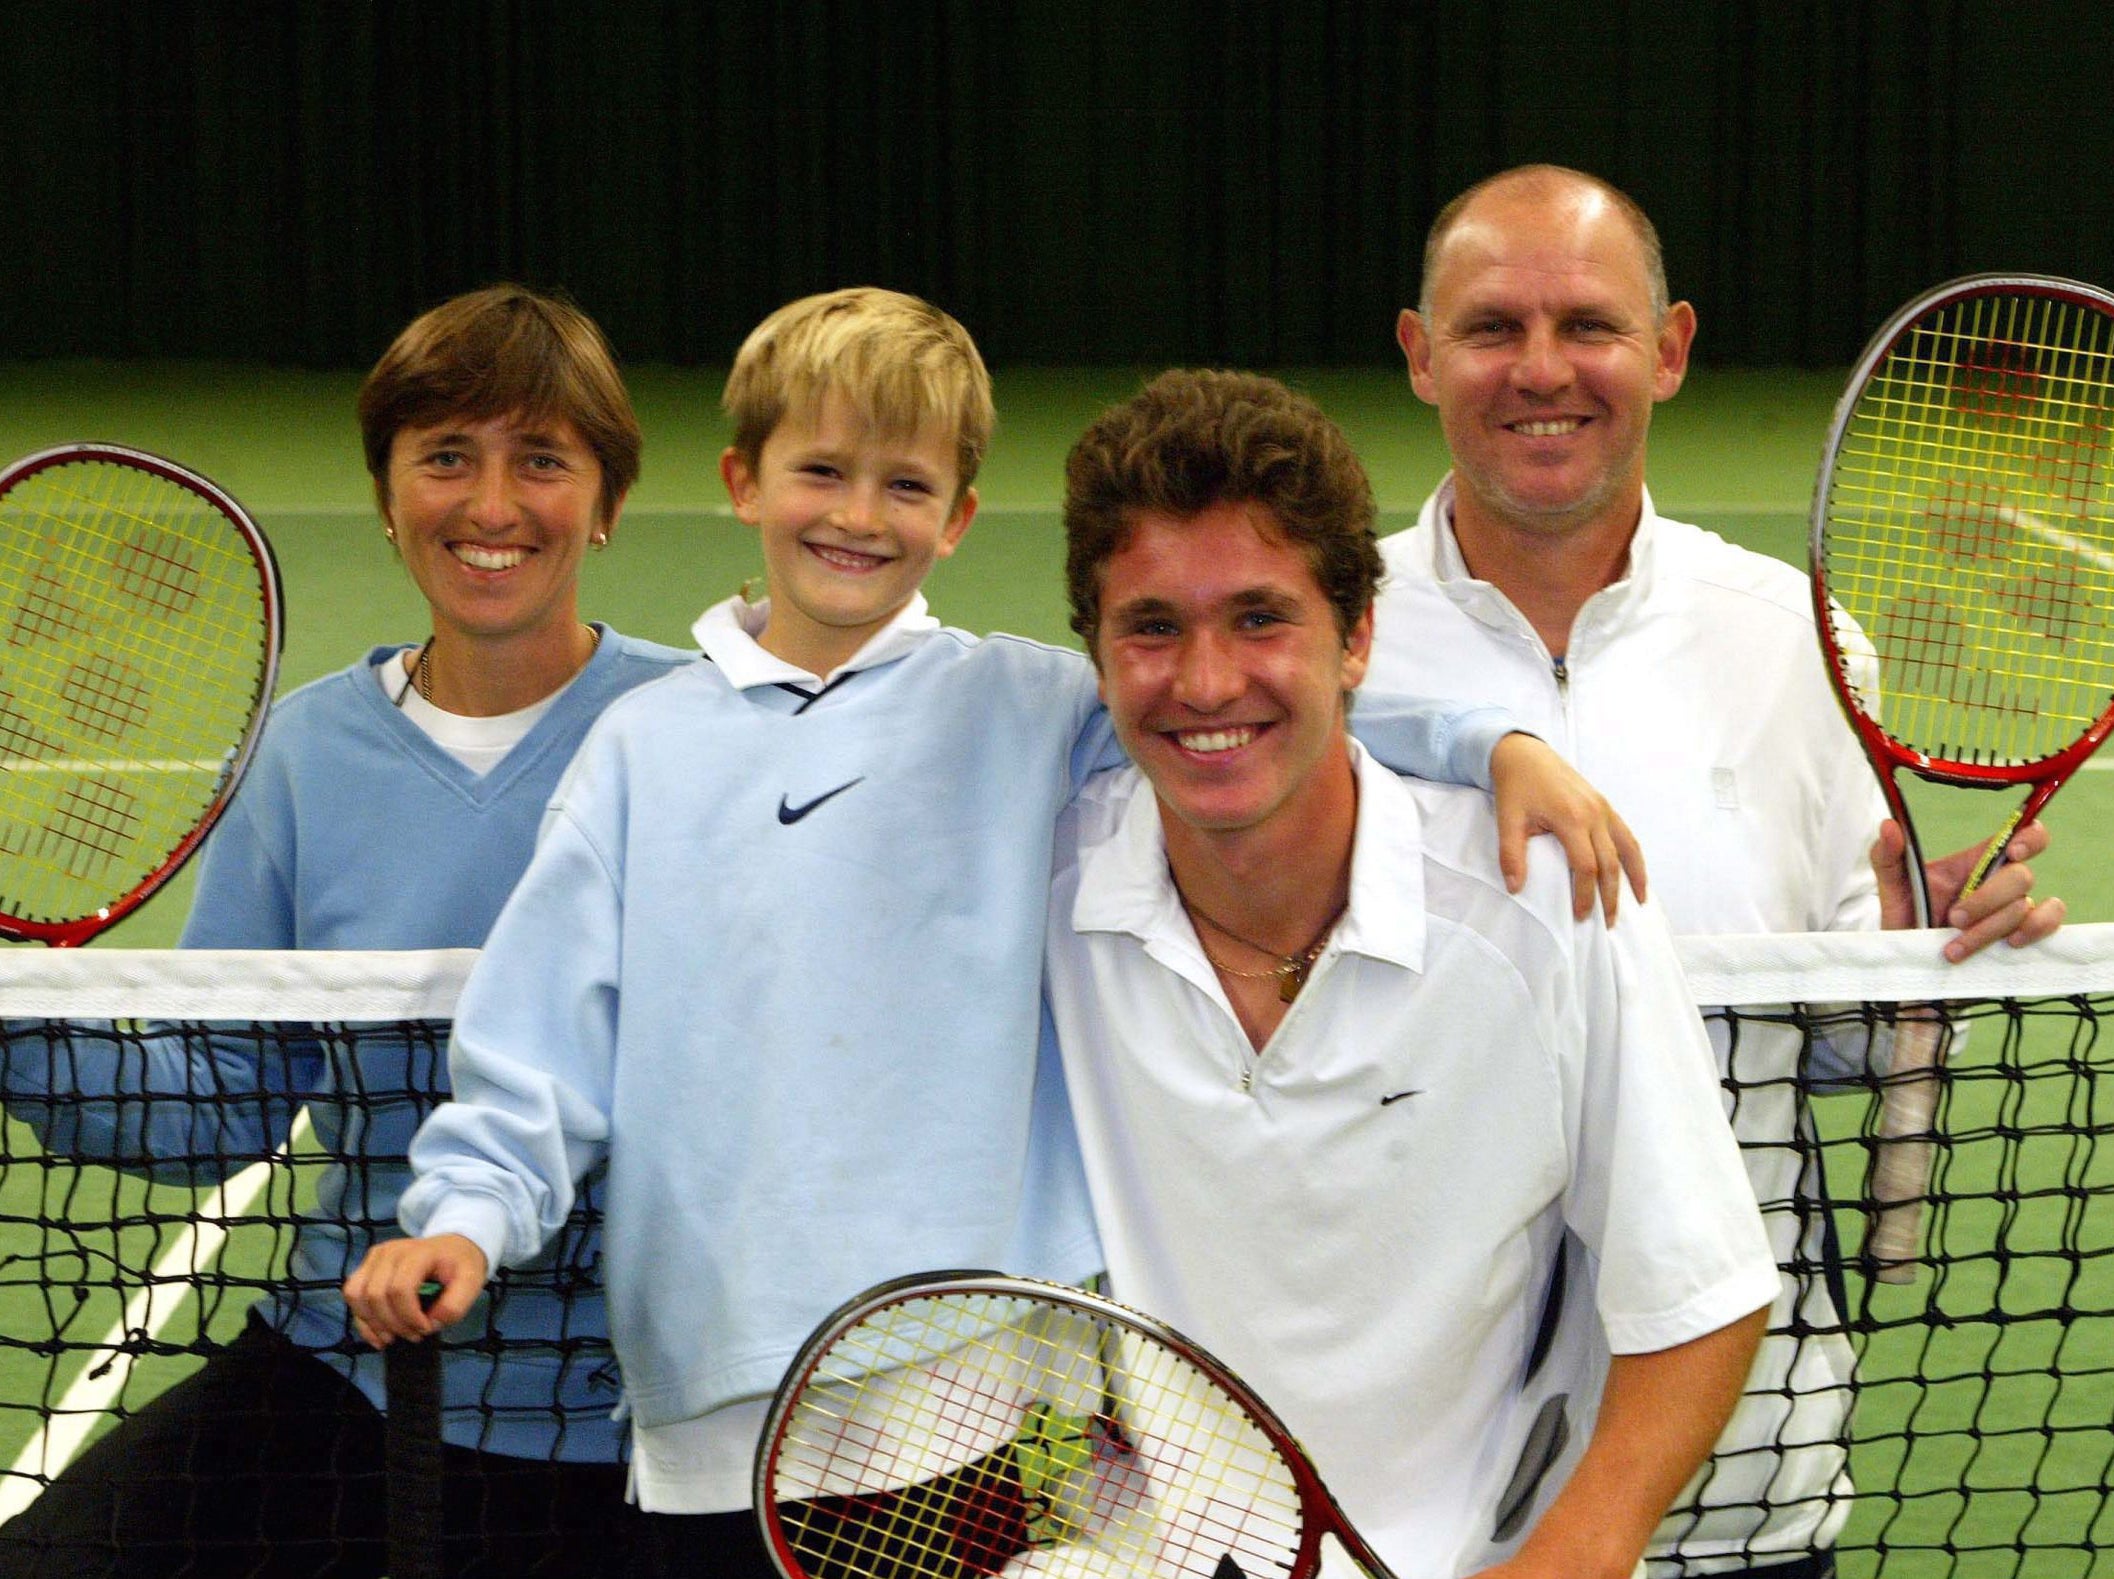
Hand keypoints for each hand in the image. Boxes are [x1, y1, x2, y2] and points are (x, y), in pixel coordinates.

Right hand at [342, 1233, 487, 1348]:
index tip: (426, 1329)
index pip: (400, 1289)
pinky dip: (362, 1320)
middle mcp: (390, 1252)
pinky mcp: (366, 1267)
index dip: (409, 1316)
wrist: (453, 1248)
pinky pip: (352, 1295)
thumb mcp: (472, 1282)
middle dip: (393, 1324)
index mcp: (418, 1252)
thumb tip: (431, 1323)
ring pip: (357, 1295)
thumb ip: (456, 1305)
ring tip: (394, 1337)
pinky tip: (379, 1336)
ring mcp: (375, 1258)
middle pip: (376, 1295)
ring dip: (373, 1323)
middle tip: (414, 1335)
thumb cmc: (460, 1265)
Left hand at [1490, 734, 1647, 922]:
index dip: (1585, 894)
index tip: (1580, 916)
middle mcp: (1593, 813)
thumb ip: (1511, 854)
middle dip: (1610, 895)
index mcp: (1571, 818)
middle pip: (1610, 862)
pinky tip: (1637, 875)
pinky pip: (1626, 835)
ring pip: (1627, 848)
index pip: (1586, 866)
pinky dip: (1635, 857)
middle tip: (1607, 923)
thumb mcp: (1507, 820)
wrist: (1524, 754)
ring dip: (1633, 878)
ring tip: (1636, 904)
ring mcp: (1602, 808)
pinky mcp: (1604, 805)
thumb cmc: (1515, 787)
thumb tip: (1515, 888)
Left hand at [1871, 818, 2065, 960]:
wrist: (1909, 955)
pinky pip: (2048, 924)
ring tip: (1954, 948)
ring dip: (1988, 929)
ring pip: (2023, 908)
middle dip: (1985, 901)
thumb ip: (1888, 853)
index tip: (2012, 850)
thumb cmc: (1906, 912)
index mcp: (1976, 861)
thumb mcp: (1891, 883)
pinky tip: (2010, 943)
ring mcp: (2014, 908)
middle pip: (2019, 877)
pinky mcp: (2022, 933)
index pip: (2019, 834)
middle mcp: (2000, 881)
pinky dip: (2035, 930)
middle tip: (1953, 918)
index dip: (2029, 837)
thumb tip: (1888, 825)